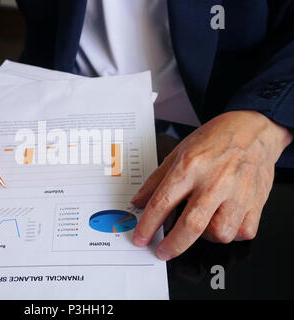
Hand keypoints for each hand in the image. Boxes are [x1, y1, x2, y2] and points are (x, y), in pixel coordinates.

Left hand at [132, 111, 292, 260]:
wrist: (253, 129)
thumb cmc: (215, 140)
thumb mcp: (178, 152)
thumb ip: (156, 180)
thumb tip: (138, 201)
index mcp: (190, 167)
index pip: (162, 202)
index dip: (148, 225)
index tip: (141, 238)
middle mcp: (214, 181)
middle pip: (192, 225)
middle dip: (173, 245)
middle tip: (162, 251)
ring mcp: (237, 193)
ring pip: (219, 233)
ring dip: (205, 237)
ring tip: (201, 223)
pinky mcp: (256, 202)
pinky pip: (242, 233)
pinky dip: (230, 233)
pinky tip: (223, 220)